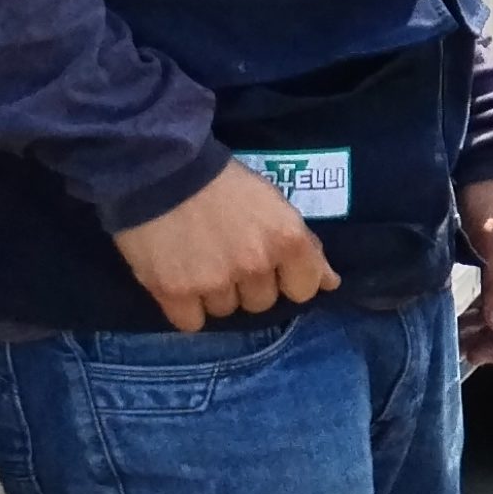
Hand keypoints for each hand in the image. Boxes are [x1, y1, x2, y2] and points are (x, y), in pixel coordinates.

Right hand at [115, 163, 338, 330]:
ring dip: (217, 295)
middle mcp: (255, 264)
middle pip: (262, 302)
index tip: (274, 269)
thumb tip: (331, 283)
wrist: (161, 170)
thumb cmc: (223, 183)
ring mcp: (215, 281)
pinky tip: (181, 284)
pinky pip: (192, 323)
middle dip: (249, 285)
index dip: (289, 280)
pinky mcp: (174, 292)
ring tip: (200, 264)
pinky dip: (187, 309)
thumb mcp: (275, 205)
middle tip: (229, 258)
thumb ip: (305, 246)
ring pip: (226, 310)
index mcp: (287, 240)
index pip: (304, 289)